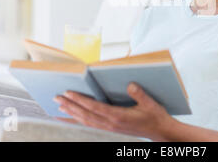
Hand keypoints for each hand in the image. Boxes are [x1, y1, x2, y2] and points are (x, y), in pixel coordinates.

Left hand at [53, 83, 174, 140]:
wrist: (160, 132)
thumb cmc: (155, 116)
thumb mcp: (150, 103)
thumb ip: (139, 94)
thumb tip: (130, 85)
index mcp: (118, 117)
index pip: (94, 107)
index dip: (80, 100)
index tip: (68, 93)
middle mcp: (111, 124)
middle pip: (85, 115)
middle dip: (70, 106)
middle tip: (56, 98)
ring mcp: (110, 128)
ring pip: (86, 121)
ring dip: (72, 114)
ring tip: (59, 107)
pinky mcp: (111, 129)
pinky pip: (91, 125)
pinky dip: (79, 121)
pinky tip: (73, 117)